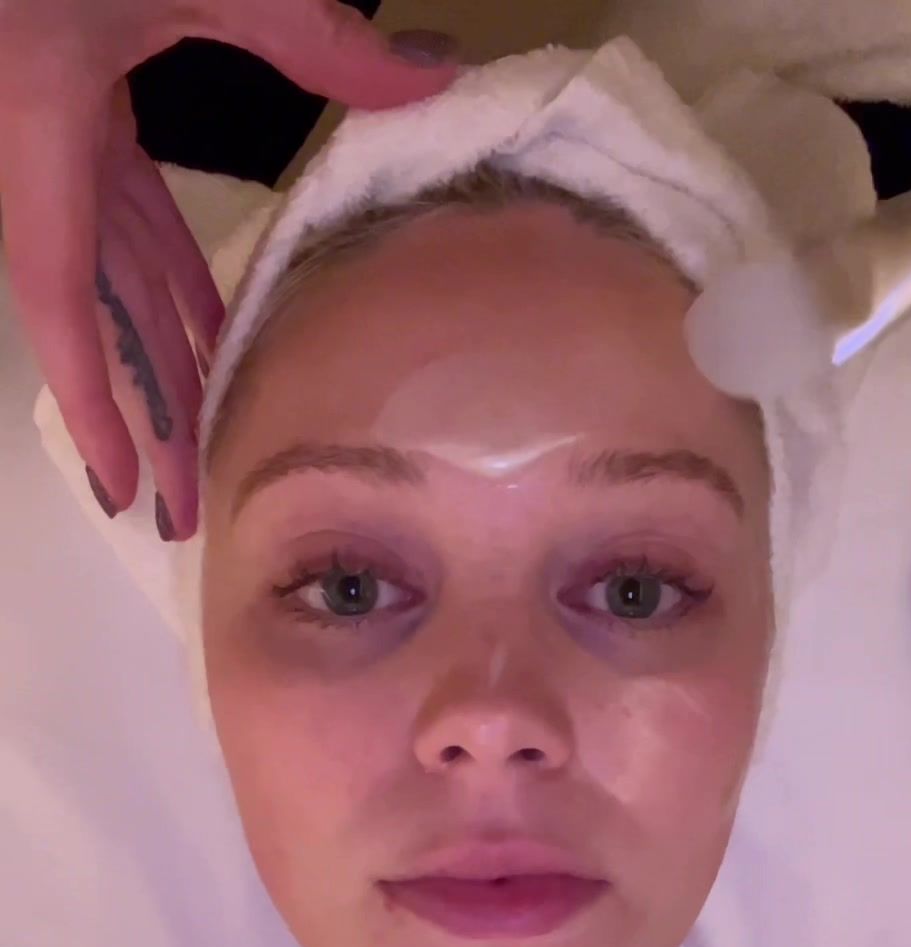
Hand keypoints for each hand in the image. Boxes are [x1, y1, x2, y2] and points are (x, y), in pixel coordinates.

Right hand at [0, 2, 458, 538]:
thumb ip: (310, 33)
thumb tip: (436, 79)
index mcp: (44, 127)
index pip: (65, 297)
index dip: (95, 397)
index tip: (123, 482)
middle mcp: (41, 153)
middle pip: (96, 308)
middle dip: (140, 405)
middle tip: (179, 503)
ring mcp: (56, 137)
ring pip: (110, 271)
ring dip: (155, 354)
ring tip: (196, 444)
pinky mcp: (77, 111)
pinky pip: (119, 221)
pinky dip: (158, 281)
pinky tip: (200, 330)